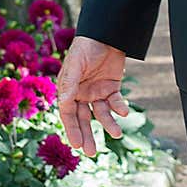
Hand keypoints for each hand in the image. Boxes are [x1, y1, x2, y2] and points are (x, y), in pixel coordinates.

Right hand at [55, 36, 130, 156]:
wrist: (106, 34)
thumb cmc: (85, 47)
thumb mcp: (76, 64)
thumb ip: (70, 84)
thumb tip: (63, 104)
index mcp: (68, 89)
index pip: (68, 114)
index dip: (71, 129)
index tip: (76, 145)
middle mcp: (81, 93)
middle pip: (83, 119)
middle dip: (87, 135)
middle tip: (91, 152)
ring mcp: (96, 91)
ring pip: (101, 114)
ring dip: (108, 124)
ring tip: (116, 133)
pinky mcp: (111, 88)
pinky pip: (115, 102)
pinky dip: (119, 108)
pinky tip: (124, 110)